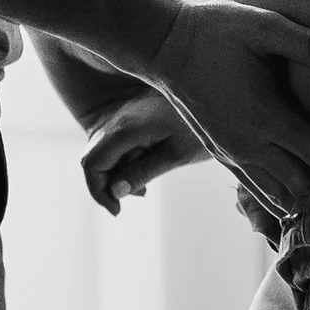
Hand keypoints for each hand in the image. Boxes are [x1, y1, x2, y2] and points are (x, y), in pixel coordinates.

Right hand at [80, 88, 208, 213]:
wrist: (217, 99)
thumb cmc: (202, 129)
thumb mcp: (175, 156)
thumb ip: (142, 172)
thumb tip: (116, 192)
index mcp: (126, 129)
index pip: (92, 163)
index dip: (98, 191)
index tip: (118, 210)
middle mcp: (119, 120)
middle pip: (94, 157)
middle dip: (107, 183)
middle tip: (139, 195)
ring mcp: (124, 117)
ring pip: (105, 152)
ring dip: (118, 173)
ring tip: (145, 186)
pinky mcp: (133, 117)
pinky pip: (118, 143)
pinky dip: (126, 160)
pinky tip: (149, 165)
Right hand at [145, 2, 309, 218]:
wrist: (165, 46)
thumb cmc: (218, 32)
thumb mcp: (264, 26)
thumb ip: (309, 44)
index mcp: (267, 118)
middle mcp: (251, 146)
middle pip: (303, 190)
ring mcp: (234, 155)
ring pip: (279, 200)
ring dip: (308, 209)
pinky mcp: (223, 156)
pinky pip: (258, 192)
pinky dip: (283, 205)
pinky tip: (302, 211)